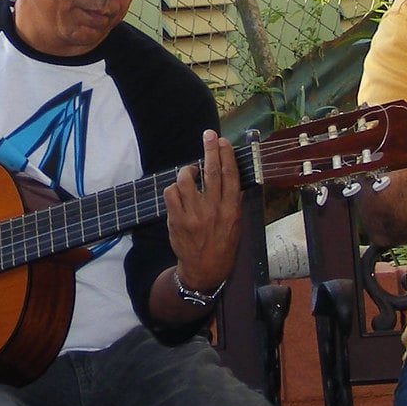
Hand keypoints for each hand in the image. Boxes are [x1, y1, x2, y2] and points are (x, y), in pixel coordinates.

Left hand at [163, 130, 239, 297]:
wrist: (204, 270)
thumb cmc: (223, 245)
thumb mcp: (236, 224)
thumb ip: (232, 201)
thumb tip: (229, 174)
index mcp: (232, 210)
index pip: (230, 176)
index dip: (226, 155)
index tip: (223, 142)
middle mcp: (214, 209)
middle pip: (211, 171)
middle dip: (210, 149)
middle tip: (209, 135)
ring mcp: (193, 215)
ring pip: (185, 179)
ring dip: (187, 171)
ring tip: (190, 172)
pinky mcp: (176, 220)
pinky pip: (171, 193)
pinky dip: (173, 188)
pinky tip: (178, 191)